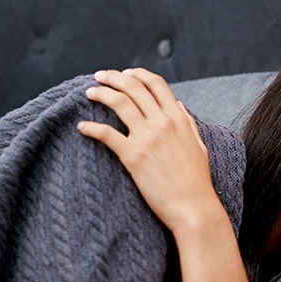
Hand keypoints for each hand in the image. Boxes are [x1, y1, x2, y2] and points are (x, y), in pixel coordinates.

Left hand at [77, 68, 216, 232]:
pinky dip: (91, 128)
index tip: (125, 74)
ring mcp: (148, 138)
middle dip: (113, 77)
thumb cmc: (197, 181)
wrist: (193, 207)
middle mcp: (163, 123)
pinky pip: (107, 134)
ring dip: (101, 93)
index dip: (137, 74)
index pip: (156, 84)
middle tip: (99, 77)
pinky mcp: (133, 156)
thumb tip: (178, 105)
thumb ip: (187, 122)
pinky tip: (82, 127)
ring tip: (90, 93)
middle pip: (134, 87)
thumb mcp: (198, 145)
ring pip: (120, 102)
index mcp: (178, 119)